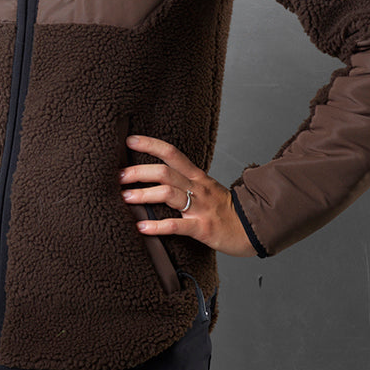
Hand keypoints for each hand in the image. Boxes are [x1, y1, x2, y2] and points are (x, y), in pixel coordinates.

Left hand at [120, 134, 256, 257]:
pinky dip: (157, 226)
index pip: (171, 153)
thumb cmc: (224, 209)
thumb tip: (154, 177)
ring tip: (125, 198)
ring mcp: (200, 207)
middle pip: (164, 172)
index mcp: (196, 177)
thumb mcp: (205, 189)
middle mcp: (197, 188)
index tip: (130, 141)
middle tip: (119, 176)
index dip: (150, 144)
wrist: (251, 229)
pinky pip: (177, 225)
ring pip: (168, 194)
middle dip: (138, 172)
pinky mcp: (202, 228)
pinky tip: (142, 227)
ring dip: (143, 195)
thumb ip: (183, 182)